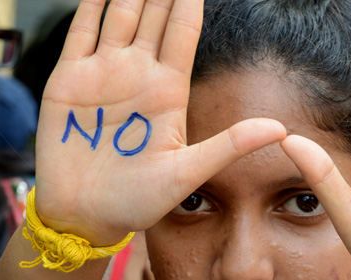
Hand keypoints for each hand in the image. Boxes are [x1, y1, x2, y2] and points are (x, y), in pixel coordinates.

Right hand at [35, 0, 285, 245]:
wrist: (86, 215)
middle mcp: (139, 74)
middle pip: (154, 15)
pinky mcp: (69, 80)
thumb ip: (229, 145)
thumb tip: (280, 129)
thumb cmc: (138, 200)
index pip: (183, 32)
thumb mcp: (187, 173)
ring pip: (120, 16)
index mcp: (169, 90)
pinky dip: (89, 5)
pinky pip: (81, 32)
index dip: (190, 2)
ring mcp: (104, 74)